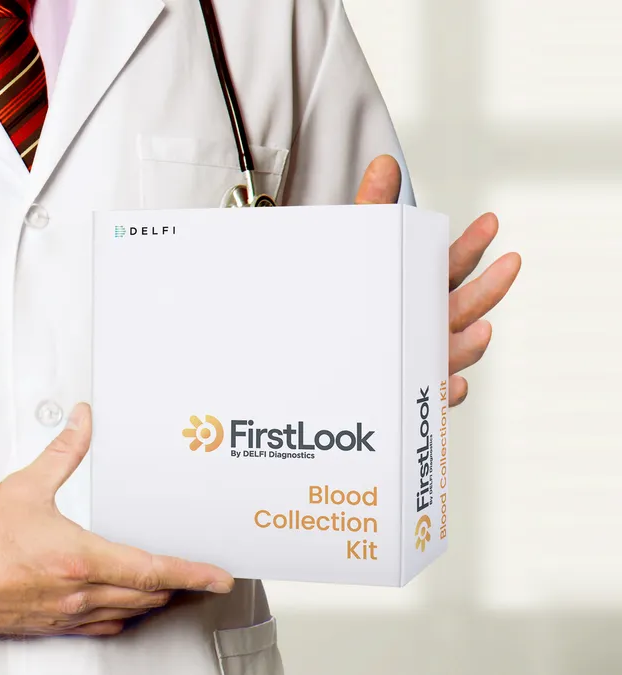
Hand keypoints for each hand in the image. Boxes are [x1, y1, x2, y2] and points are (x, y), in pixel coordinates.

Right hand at [0, 403, 233, 636]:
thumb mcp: (24, 487)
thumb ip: (63, 452)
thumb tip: (82, 422)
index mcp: (79, 559)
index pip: (153, 570)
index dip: (193, 574)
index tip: (218, 576)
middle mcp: (78, 593)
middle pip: (149, 596)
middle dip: (180, 586)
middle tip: (203, 577)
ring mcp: (67, 614)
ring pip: (129, 613)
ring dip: (154, 600)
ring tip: (172, 586)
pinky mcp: (52, 625)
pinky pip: (103, 626)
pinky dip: (123, 614)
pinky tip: (124, 605)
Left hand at [355, 155, 521, 405]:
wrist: (312, 355)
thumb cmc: (346, 300)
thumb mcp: (357, 252)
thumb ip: (372, 209)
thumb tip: (384, 163)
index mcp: (418, 289)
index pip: (450, 266)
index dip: (471, 245)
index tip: (489, 222)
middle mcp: (426, 323)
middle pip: (462, 307)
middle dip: (488, 287)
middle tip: (508, 264)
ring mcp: (420, 357)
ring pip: (452, 351)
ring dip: (470, 343)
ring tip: (480, 330)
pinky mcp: (406, 389)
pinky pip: (430, 396)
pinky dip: (444, 392)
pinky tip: (452, 385)